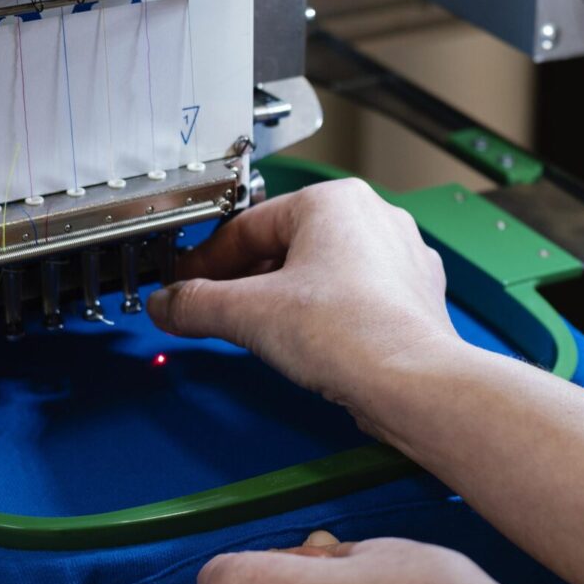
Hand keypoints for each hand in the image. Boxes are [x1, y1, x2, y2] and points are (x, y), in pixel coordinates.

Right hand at [147, 179, 463, 425]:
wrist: (414, 382)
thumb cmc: (353, 333)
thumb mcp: (249, 314)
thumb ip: (197, 304)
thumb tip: (169, 304)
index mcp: (335, 200)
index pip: (249, 227)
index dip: (207, 260)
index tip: (184, 283)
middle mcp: (374, 218)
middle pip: (286, 246)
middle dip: (246, 282)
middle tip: (215, 310)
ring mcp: (400, 257)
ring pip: (322, 272)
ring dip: (285, 299)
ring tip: (260, 330)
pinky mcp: (413, 296)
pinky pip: (354, 297)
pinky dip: (324, 316)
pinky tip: (310, 342)